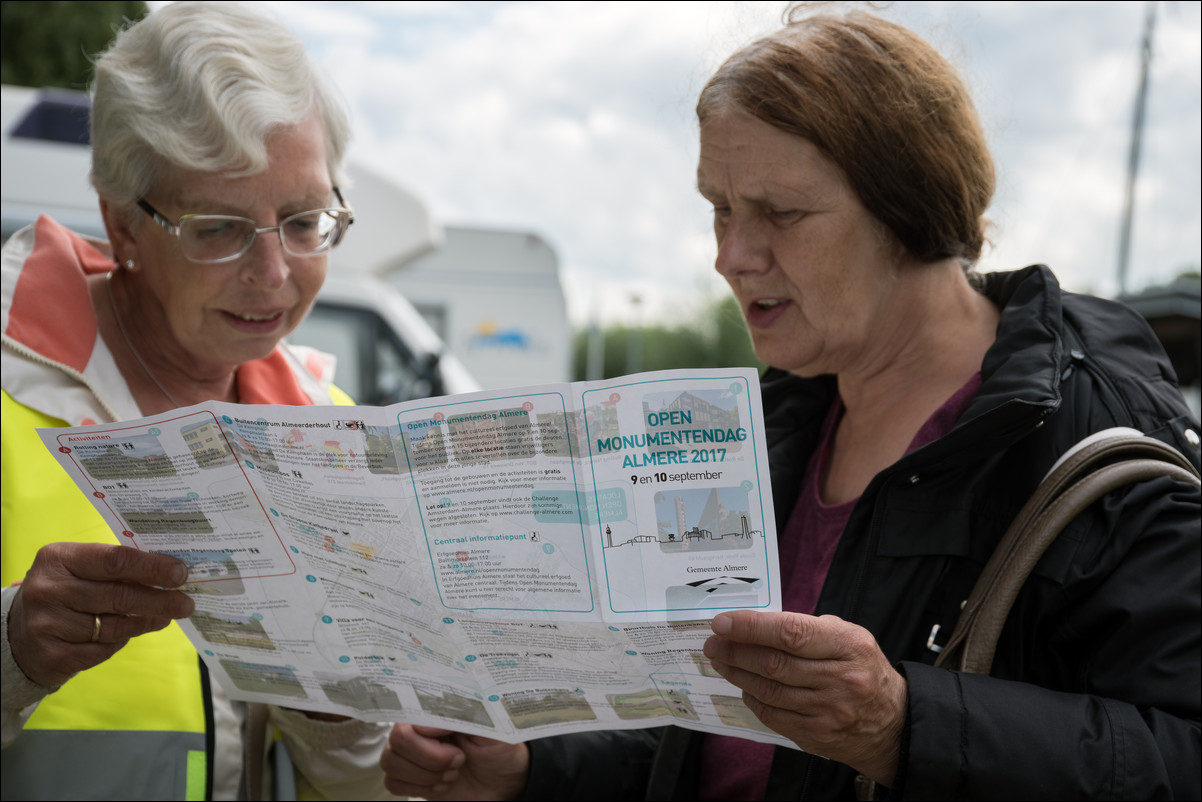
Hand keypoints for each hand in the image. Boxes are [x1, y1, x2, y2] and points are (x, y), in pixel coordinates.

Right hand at [7, 542, 192, 686]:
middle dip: (159, 600)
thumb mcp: (80, 570)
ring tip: (165, 617)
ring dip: (146, 621)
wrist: (18, 633)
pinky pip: (103, 650)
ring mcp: (47, 625)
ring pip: (115, 626)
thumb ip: (117, 568)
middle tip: (185, 603)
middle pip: (119, 596)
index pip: (115, 560)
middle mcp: (49, 590)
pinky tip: (128, 633)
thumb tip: (170, 573)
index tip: (180, 574)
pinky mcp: (53, 656)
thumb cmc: (63, 592)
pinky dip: (121, 641)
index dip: (152, 567)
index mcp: (58, 558)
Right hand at [380, 723, 528, 799]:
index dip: (429, 735)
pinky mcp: (409, 778)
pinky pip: (392, 783)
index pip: (409, 714)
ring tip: (451, 772)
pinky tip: (440, 784)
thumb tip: (425, 724)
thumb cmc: (499, 749)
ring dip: (426, 775)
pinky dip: (419, 788)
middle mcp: (419, 729)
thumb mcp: (491, 726)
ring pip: (391, 762)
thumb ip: (461, 715)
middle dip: (432, 758)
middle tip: (458, 760)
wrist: (504, 782)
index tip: (455, 745)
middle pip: (397, 740)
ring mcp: (411, 754)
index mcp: (437, 711)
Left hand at [704, 611, 906, 786]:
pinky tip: (744, 686)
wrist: (892, 722)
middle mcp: (841, 679)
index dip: (752, 627)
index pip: (791, 633)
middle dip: (735, 651)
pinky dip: (753, 698)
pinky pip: (773, 715)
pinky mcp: (817, 735)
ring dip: (737, 674)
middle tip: (713, 642)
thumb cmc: (862, 669)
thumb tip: (756, 625)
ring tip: (721, 661)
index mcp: (849, 646)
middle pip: (774, 663)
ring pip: (769, 691)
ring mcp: (828, 711)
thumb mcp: (848, 637)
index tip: (723, 623)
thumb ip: (807, 628)